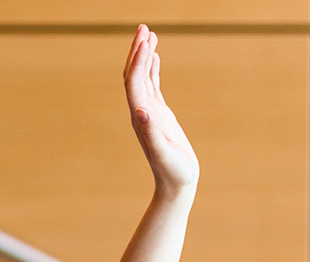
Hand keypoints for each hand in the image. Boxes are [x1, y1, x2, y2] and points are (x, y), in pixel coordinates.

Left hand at [124, 24, 199, 198]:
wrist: (176, 185)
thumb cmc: (174, 172)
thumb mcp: (164, 153)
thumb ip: (151, 132)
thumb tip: (140, 111)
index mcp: (141, 118)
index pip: (134, 82)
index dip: (138, 60)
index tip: (146, 39)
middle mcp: (141, 113)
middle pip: (133, 75)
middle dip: (137, 51)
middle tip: (143, 27)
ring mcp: (150, 113)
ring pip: (142, 78)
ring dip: (144, 56)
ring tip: (149, 33)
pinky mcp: (159, 116)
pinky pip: (153, 87)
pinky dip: (153, 69)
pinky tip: (156, 57)